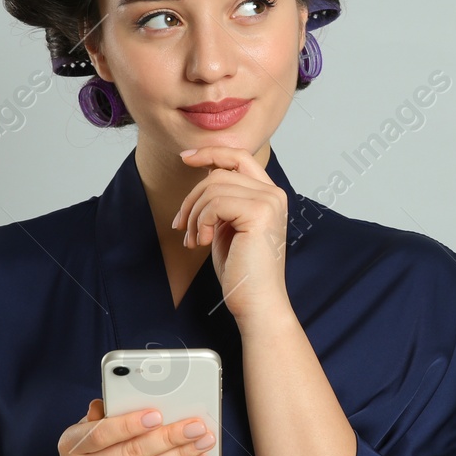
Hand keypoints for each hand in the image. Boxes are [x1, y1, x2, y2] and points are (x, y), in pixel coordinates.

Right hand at [54, 398, 215, 455]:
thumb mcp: (86, 436)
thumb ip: (102, 417)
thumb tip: (113, 399)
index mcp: (71, 447)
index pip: (101, 434)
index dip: (129, 424)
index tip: (157, 414)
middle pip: (132, 453)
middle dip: (168, 437)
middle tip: (195, 425)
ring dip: (181, 454)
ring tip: (203, 440)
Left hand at [171, 145, 293, 325]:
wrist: (257, 302)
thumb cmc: (242, 271)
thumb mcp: (228, 227)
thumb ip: (223, 200)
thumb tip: (205, 173)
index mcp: (269, 195)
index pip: (239, 157)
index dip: (211, 153)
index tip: (185, 158)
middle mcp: (274, 194)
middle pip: (219, 173)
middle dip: (192, 199)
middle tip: (181, 226)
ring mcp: (269, 201)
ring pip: (213, 187)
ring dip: (194, 215)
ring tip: (194, 240)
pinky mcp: (259, 213)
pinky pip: (215, 203)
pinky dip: (201, 222)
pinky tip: (204, 243)